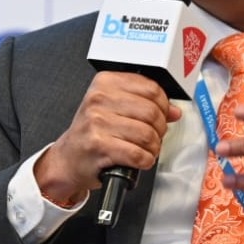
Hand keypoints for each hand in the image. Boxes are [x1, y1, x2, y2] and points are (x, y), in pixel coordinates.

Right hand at [35, 72, 181, 204]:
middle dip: (160, 129)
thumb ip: (145, 105)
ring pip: (147, 134)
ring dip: (154, 147)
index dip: (164, 105)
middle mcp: (99, 99)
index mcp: (105, 83)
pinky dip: (145, 160)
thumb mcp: (115, 109)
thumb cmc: (93, 133)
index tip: (162, 115)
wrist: (68, 158)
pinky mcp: (99, 146)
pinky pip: (138, 154)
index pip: (151, 88)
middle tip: (154, 136)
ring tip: (146, 149)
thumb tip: (174, 110)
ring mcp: (97, 122)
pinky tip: (139, 159)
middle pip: (152, 112)